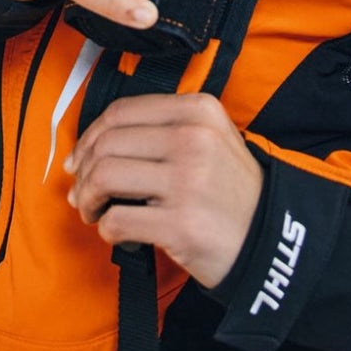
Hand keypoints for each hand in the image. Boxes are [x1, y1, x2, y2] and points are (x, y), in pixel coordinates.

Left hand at [65, 92, 262, 288]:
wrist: (269, 240)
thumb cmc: (230, 192)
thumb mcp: (211, 139)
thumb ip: (160, 130)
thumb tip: (91, 148)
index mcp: (198, 110)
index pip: (121, 112)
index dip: (89, 137)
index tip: (80, 160)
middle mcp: (193, 138)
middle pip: (107, 143)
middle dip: (84, 172)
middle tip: (83, 194)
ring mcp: (188, 181)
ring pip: (104, 177)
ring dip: (87, 199)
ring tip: (94, 212)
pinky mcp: (180, 223)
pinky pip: (116, 220)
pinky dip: (107, 229)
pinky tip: (118, 233)